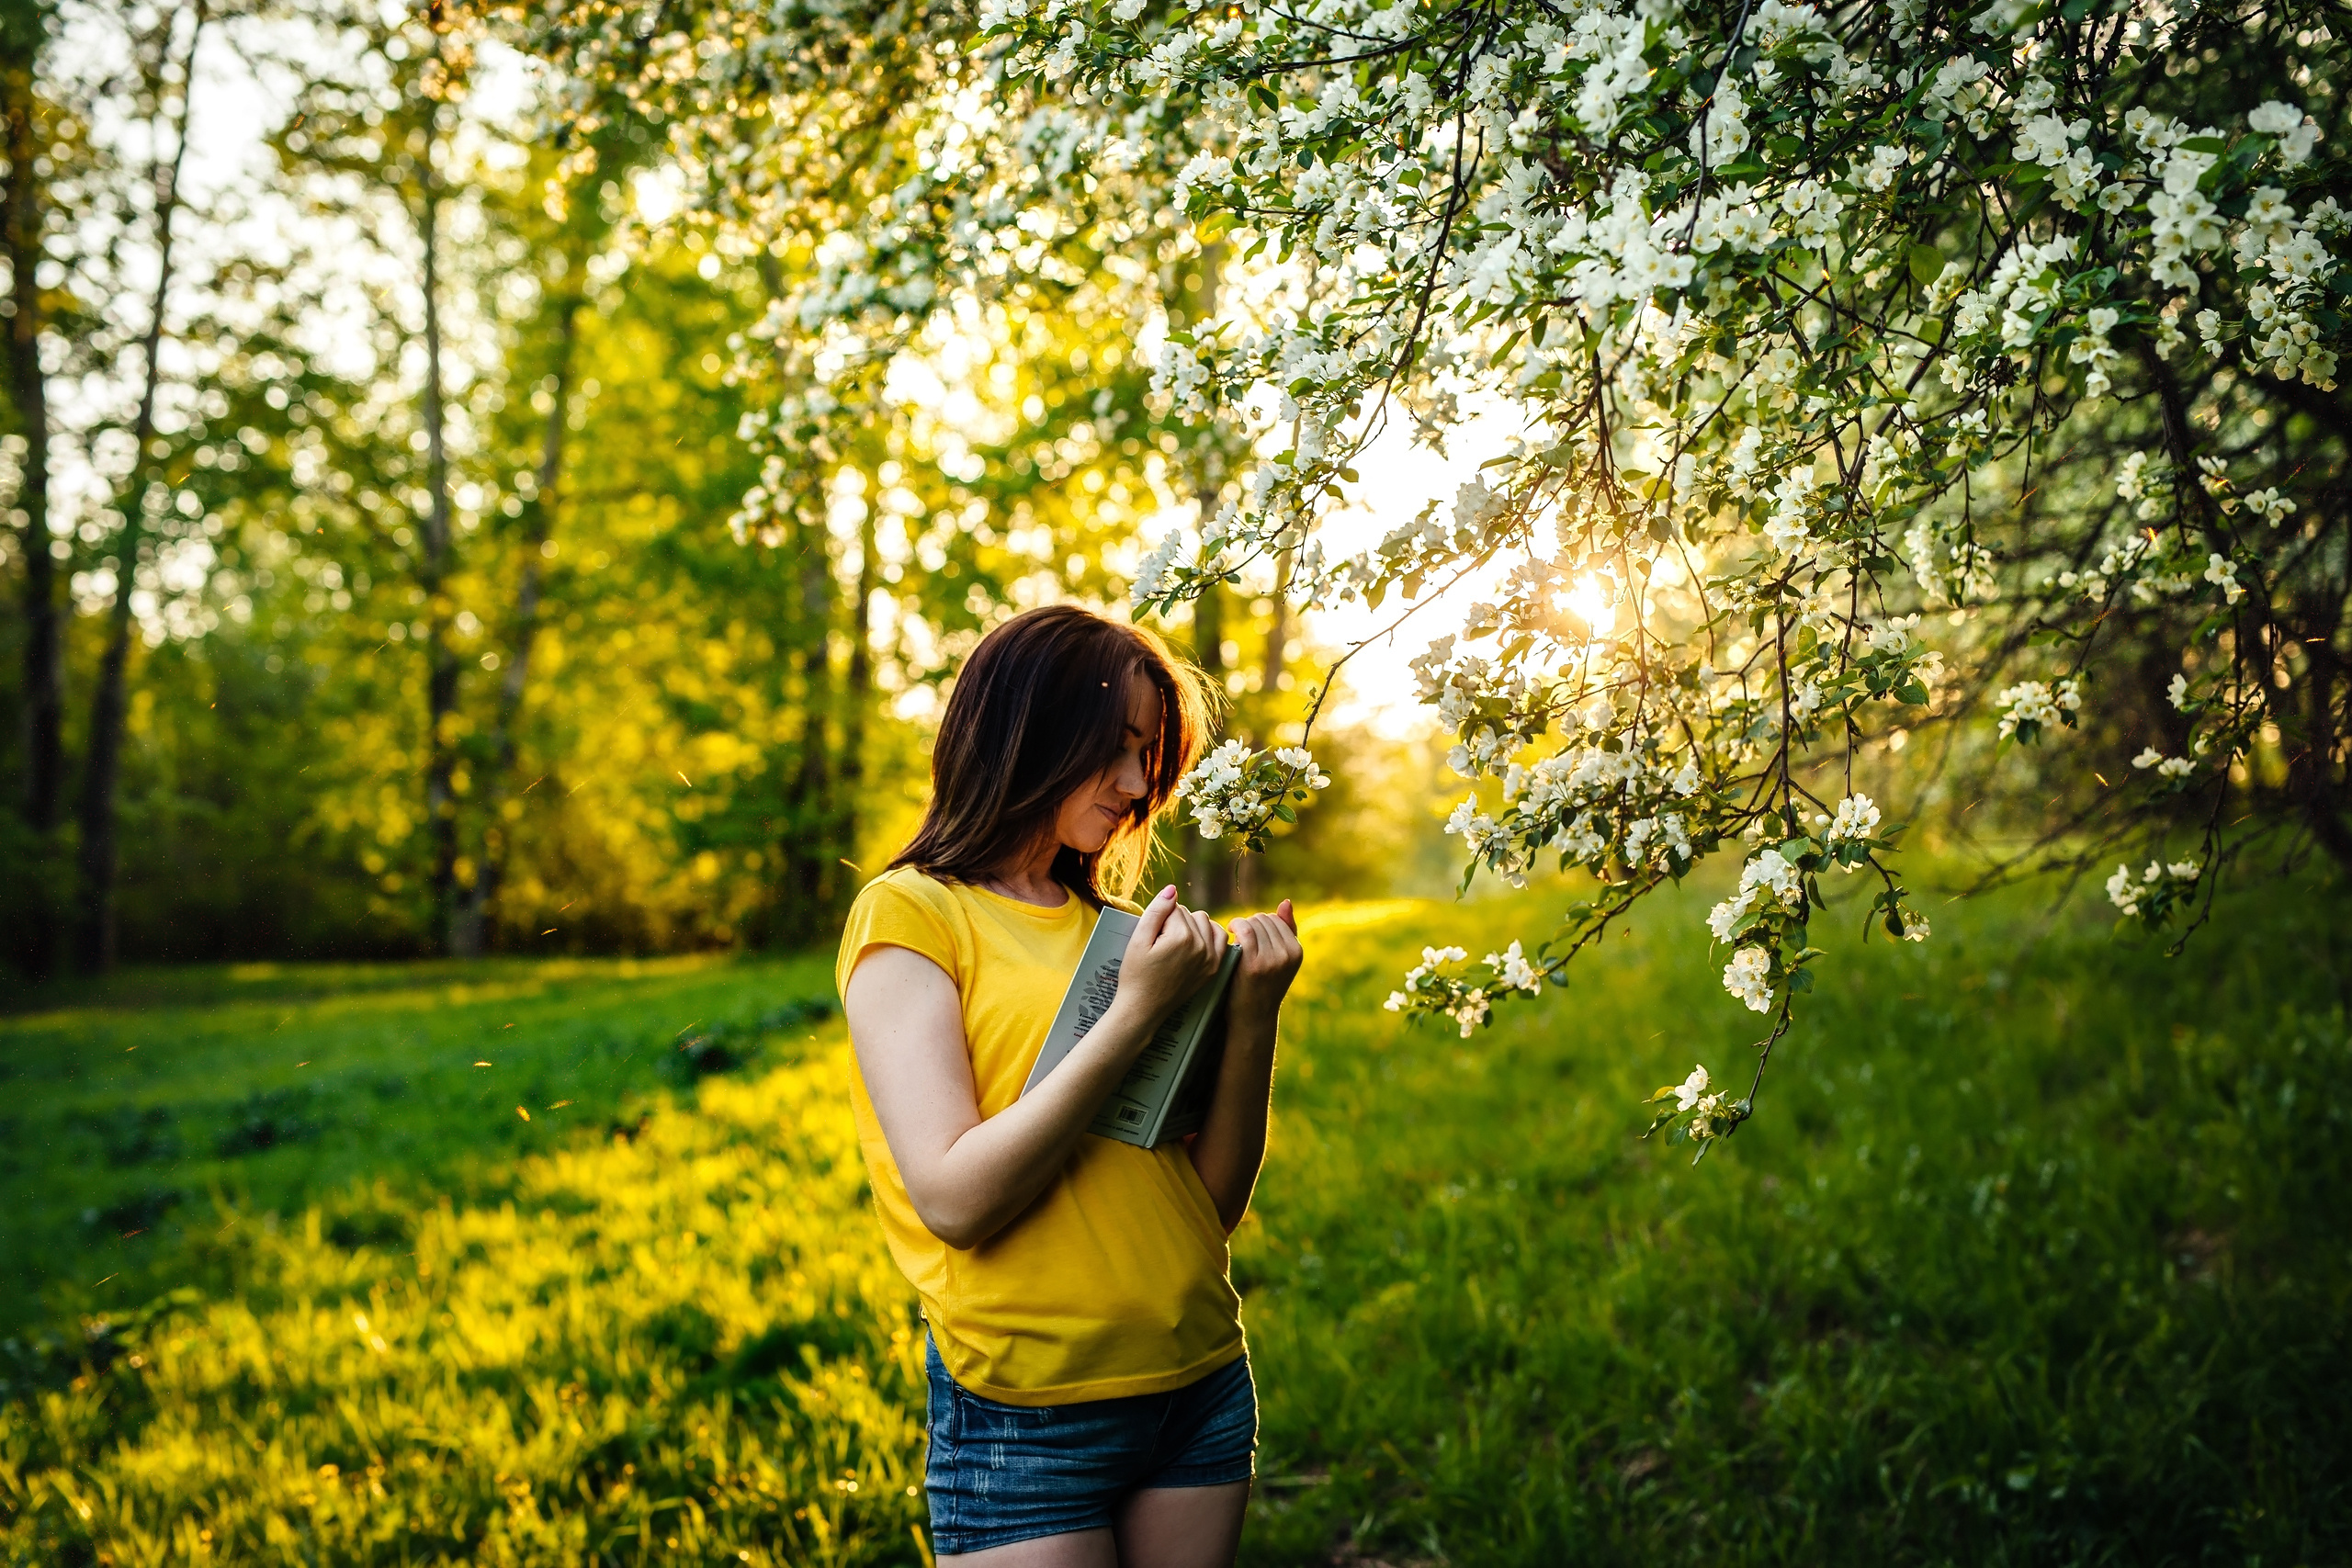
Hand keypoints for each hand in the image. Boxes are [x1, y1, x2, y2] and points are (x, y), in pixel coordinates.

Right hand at [1115, 886, 1227, 1024]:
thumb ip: (1156, 911)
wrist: (1143, 1008)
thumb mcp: (1138, 940)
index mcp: (1181, 936)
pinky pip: (1220, 938)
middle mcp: (1201, 946)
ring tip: (1175, 943)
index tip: (1151, 937)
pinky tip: (1195, 943)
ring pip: (1205, 922)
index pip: (1174, 908)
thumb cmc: (1136, 974)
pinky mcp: (1214, 968)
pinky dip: (1209, 935)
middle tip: (1160, 943)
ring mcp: (1210, 958)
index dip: (1159, 918)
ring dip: (1192, 926)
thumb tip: (1172, 888)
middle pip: (1190, 913)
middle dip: (1175, 922)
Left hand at [1226, 899, 1302, 1029]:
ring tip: (1237, 940)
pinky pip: (1244, 930)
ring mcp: (1272, 959)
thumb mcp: (1281, 959)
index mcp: (1297, 951)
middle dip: (1251, 925)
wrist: (1253, 1016)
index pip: (1276, 919)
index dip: (1260, 925)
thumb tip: (1286, 901)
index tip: (1251, 936)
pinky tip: (1230, 933)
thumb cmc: (1263, 985)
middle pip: (1264, 919)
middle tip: (1242, 941)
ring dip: (1241, 926)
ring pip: (1253, 923)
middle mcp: (1288, 954)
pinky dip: (1235, 926)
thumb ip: (1286, 930)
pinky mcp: (1254, 964)